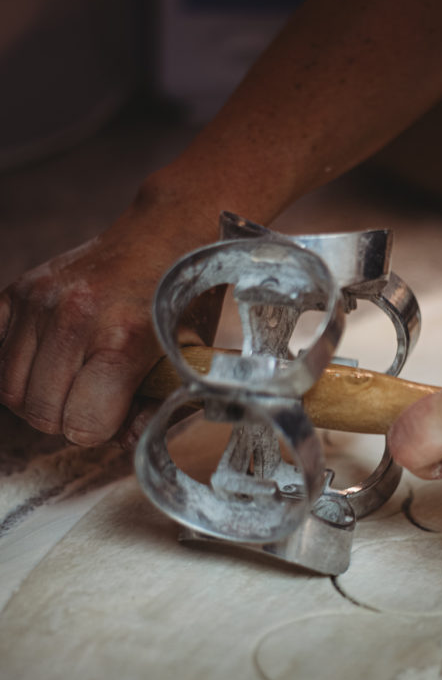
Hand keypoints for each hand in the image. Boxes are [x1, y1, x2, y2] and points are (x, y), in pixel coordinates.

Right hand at [0, 195, 220, 446]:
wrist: (167, 236)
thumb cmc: (182, 303)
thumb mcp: (187, 362)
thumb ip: (155, 410)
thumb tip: (119, 443)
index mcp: (122, 339)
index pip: (81, 424)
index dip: (98, 430)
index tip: (115, 415)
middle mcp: (74, 317)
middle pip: (40, 412)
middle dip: (67, 419)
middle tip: (93, 400)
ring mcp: (40, 300)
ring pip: (9, 389)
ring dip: (39, 398)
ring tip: (71, 383)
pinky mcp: (19, 289)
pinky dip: (16, 367)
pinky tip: (48, 362)